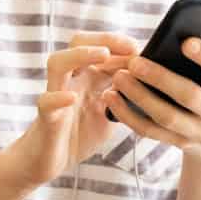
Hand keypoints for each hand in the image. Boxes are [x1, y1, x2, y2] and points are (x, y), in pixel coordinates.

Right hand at [6, 33, 133, 186]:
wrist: (50, 160)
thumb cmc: (80, 133)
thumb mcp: (110, 111)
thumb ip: (125, 95)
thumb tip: (154, 83)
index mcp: (87, 76)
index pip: (100, 45)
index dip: (122, 43)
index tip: (144, 49)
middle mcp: (71, 80)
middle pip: (77, 43)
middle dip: (104, 39)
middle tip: (131, 47)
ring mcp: (56, 95)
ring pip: (58, 63)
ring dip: (80, 54)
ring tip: (102, 55)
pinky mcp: (47, 117)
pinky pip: (46, 102)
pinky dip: (57, 98)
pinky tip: (71, 98)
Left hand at [108, 39, 200, 158]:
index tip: (186, 41)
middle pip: (190, 96)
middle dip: (161, 78)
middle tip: (134, 61)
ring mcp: (200, 133)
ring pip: (165, 116)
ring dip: (139, 97)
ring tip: (119, 76)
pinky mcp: (178, 143)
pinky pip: (149, 131)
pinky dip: (128, 115)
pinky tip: (111, 97)